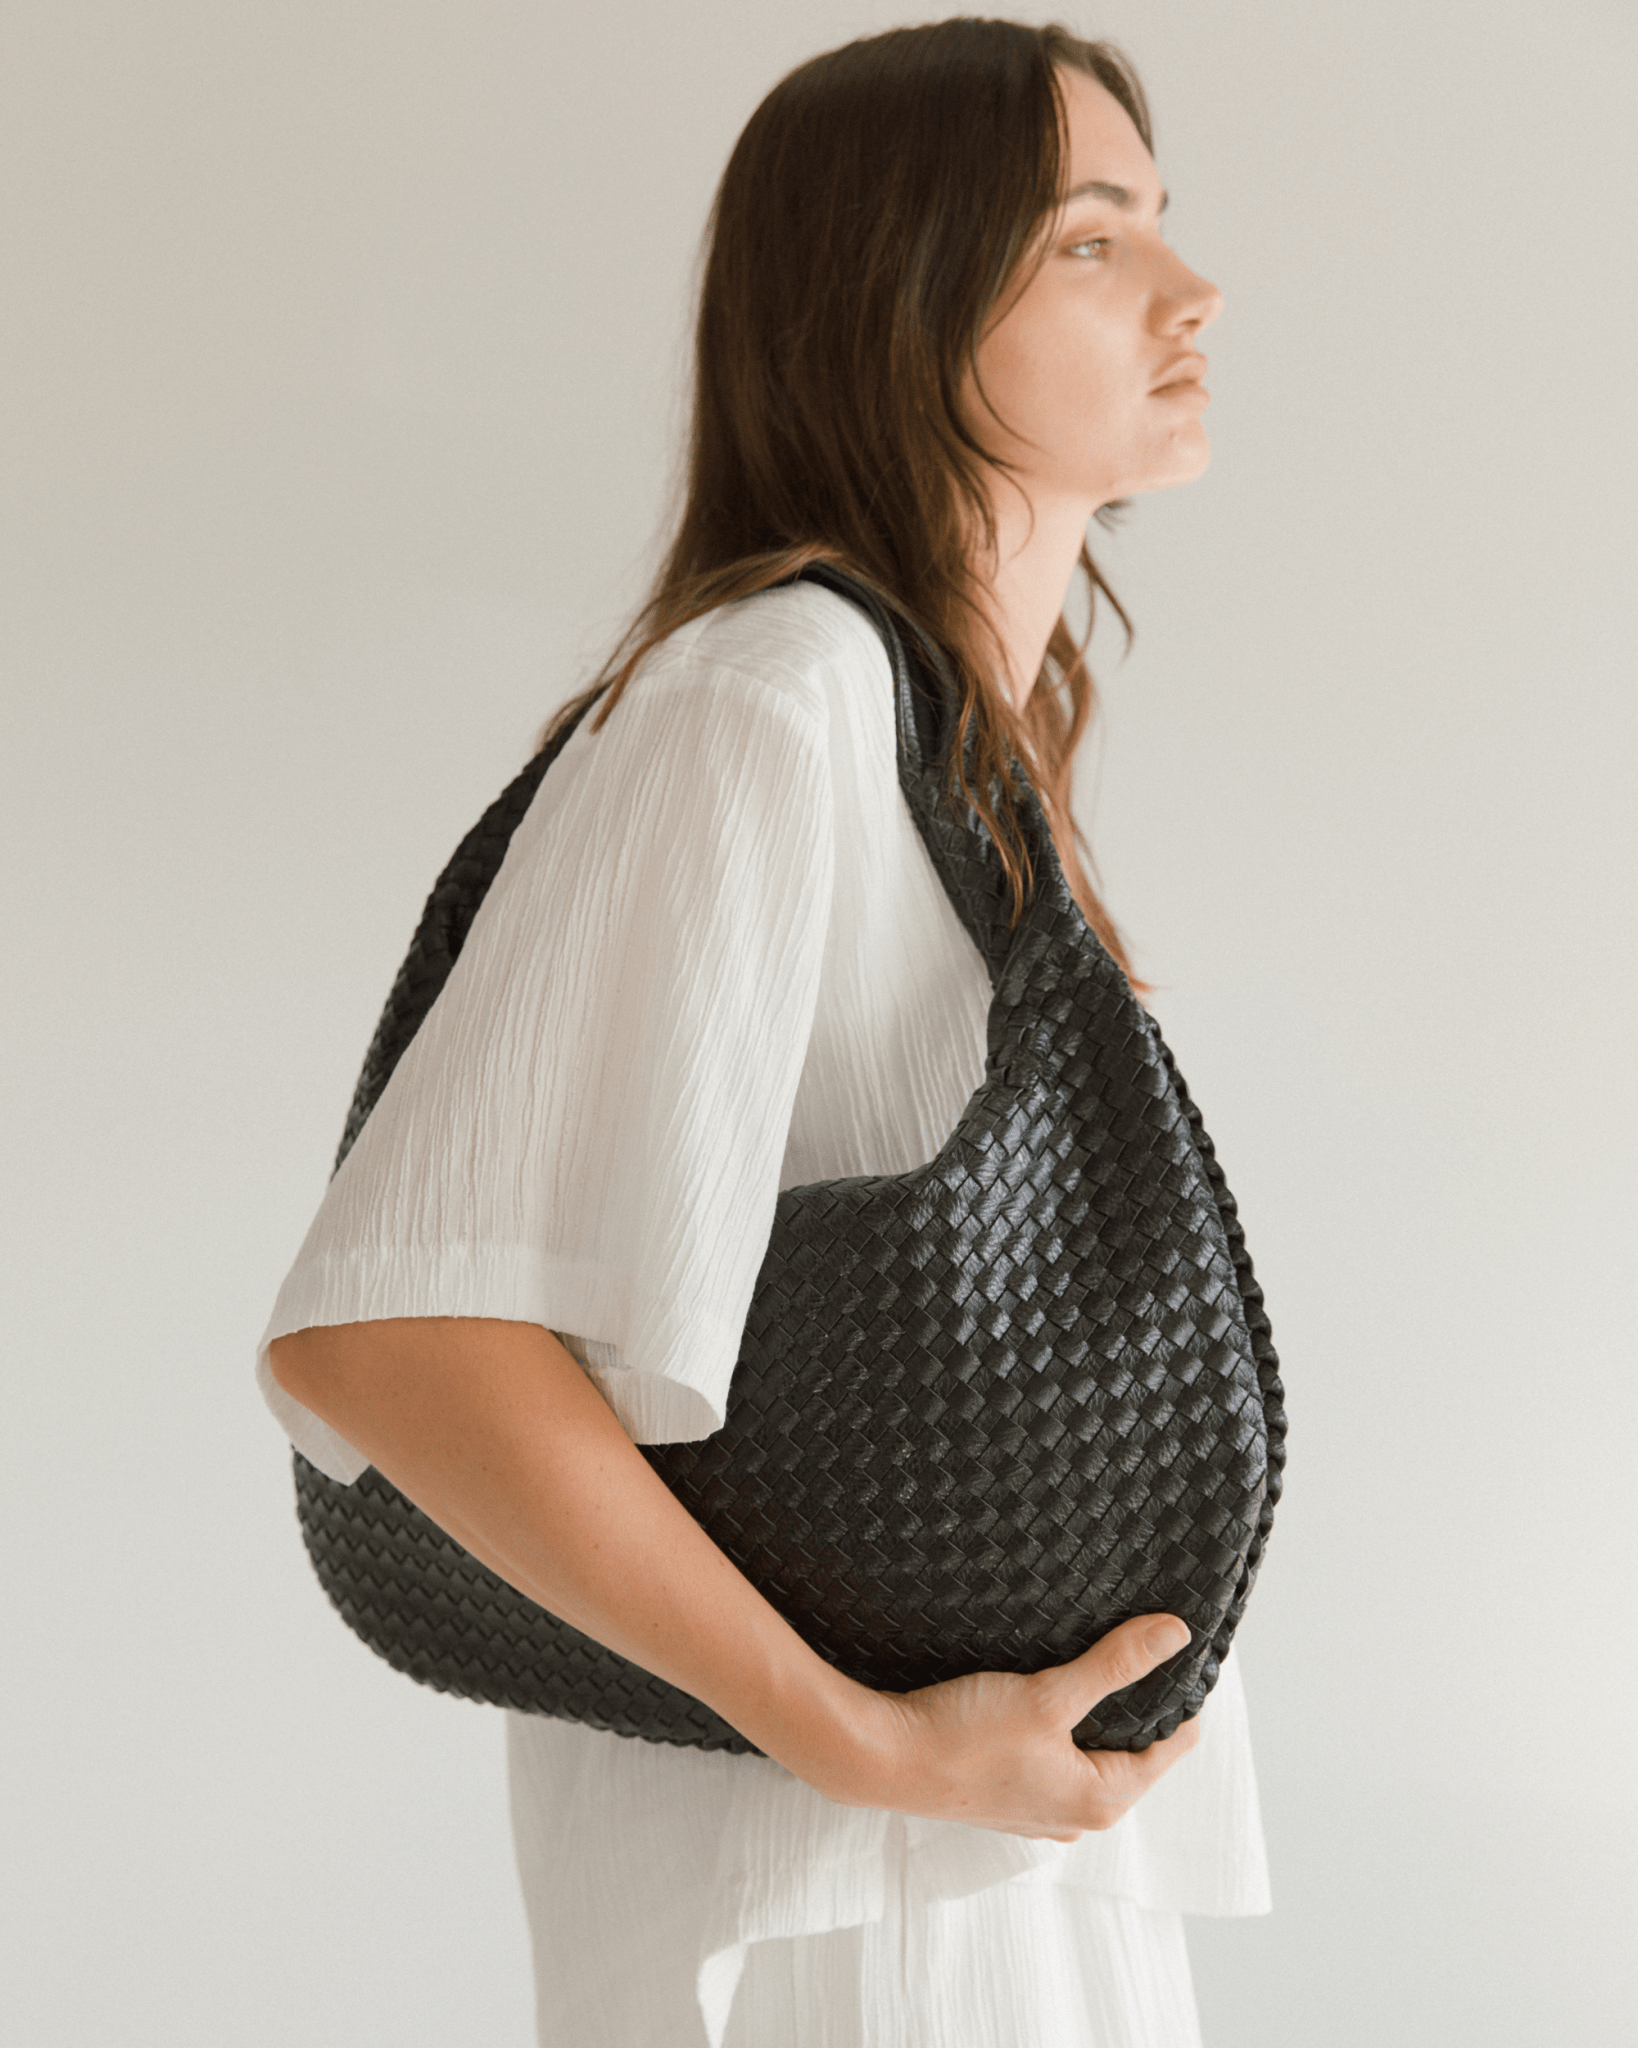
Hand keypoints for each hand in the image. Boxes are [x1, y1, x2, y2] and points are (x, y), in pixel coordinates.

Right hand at [832, 1615, 1201, 1840]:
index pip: (1173, 1745)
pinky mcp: (1008, 1797)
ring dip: (1090, 1712)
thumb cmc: (964, 1737)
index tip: (1174, 1647)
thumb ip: (1114, 1666)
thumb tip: (1175, 1636)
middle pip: (1132, 1749)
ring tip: (1085, 1660)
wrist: (884, 1760)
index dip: (1178, 1694)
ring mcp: (1041, 1811)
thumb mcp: (1049, 1694)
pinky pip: (1054, 1758)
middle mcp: (1077, 1816)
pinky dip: (1057, 1726)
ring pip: (1089, 1752)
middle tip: (1130, 1641)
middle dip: (1133, 1700)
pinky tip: (1039, 1691)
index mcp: (1102, 1800)